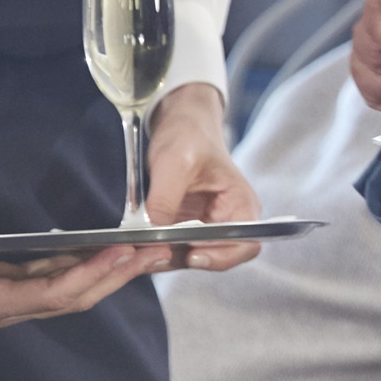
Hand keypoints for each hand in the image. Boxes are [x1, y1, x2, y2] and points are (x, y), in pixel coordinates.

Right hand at [0, 235, 154, 326]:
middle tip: (158, 249)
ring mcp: (0, 298)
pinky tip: (101, 252)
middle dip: (116, 275)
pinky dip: (80, 267)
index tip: (124, 253)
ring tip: (144, 249)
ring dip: (106, 272)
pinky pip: (49, 281)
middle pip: (71, 295)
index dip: (90, 276)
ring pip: (66, 290)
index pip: (50, 294)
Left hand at [149, 83, 259, 270]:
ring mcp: (205, 225)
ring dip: (164, 256)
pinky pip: (172, 246)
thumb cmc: (189, 135)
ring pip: (189, 256)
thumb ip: (164, 200)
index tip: (192, 255)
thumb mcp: (175, 163)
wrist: (179, 122)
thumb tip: (151, 235)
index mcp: (241, 204)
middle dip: (184, 258)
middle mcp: (228, 220)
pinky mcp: (184, 226)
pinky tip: (136, 244)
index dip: (222, 256)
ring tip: (138, 251)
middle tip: (152, 254)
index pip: (245, 244)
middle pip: (215, 256)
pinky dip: (154, 249)